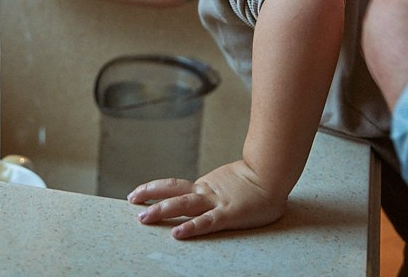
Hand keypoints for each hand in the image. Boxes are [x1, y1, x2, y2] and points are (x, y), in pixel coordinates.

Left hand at [128, 161, 287, 239]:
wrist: (275, 173)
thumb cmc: (259, 181)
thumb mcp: (231, 183)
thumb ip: (219, 187)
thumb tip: (209, 191)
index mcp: (207, 186)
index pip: (175, 186)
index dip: (155, 189)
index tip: (138, 193)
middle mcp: (207, 192)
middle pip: (173, 192)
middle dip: (151, 197)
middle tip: (132, 202)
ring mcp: (217, 202)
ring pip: (184, 205)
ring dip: (162, 211)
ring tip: (143, 218)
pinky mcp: (229, 214)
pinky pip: (206, 222)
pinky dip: (191, 228)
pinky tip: (177, 234)